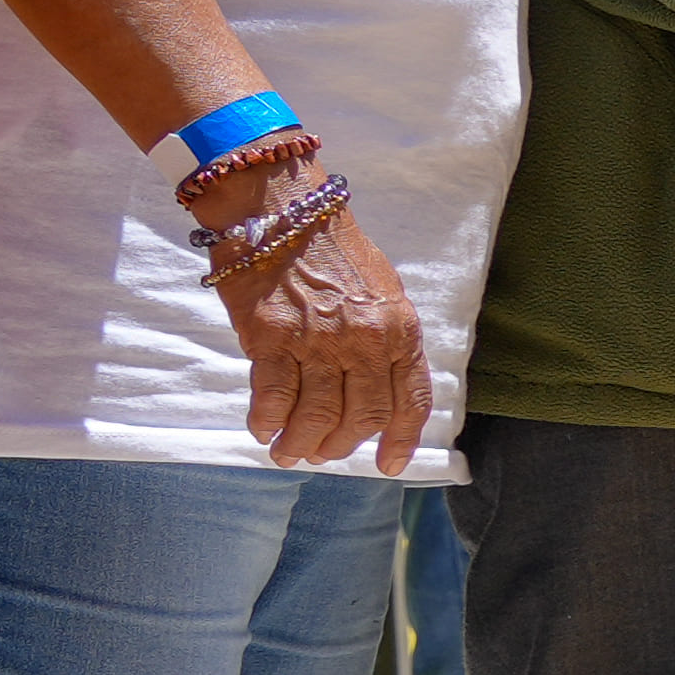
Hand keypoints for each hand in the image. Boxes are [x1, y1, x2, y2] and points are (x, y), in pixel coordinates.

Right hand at [188, 154, 429, 472]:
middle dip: (343, 445)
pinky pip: (273, 396)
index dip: (402, 439)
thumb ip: (387, 338)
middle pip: (363, 416)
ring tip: (289, 454)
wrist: (281, 209)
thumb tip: (384, 386)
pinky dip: (268, 421)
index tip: (389, 465)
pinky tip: (263, 430)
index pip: (411, 399)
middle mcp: (365, 341)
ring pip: (318, 415)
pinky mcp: (272, 337)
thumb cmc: (331, 248)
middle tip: (323, 455)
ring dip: (302, 443)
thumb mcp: (382, 291)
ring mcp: (319, 341)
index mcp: (400, 330)